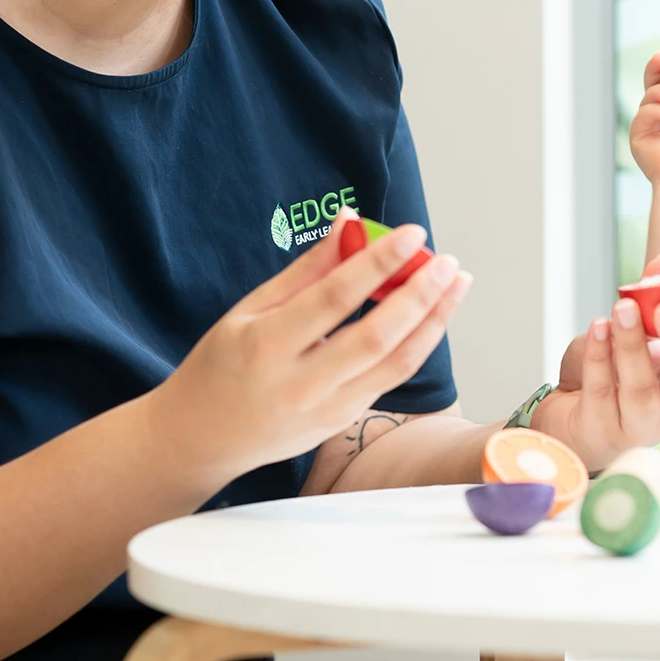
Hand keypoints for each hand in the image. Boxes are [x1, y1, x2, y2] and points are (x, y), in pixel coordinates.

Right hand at [153, 211, 471, 484]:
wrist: (201, 438)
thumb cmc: (222, 364)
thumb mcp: (250, 309)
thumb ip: (306, 270)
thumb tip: (349, 222)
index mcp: (267, 345)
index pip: (336, 298)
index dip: (379, 263)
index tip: (412, 233)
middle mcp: (300, 383)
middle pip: (378, 336)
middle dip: (422, 295)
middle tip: (449, 261)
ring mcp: (326, 409)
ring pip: (397, 363)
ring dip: (435, 321)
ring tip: (458, 284)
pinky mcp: (343, 422)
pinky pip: (390, 379)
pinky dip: (418, 343)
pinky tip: (432, 314)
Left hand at [539, 251, 659, 470]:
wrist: (572, 415)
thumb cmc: (615, 374)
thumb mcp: (637, 331)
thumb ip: (654, 296)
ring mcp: (639, 426)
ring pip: (641, 391)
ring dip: (633, 346)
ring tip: (624, 307)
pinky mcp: (601, 431)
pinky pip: (601, 392)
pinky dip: (599, 356)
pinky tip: (598, 326)